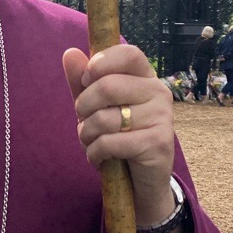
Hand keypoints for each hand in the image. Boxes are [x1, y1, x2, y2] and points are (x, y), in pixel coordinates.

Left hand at [62, 45, 176, 225]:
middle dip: (83, 107)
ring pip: (106, 118)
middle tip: (84, 120)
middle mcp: (158, 92)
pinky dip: (94, 152)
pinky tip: (99, 157)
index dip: (101, 64)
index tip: (86, 80)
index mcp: (145, 76)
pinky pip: (111, 142)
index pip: (128, 53)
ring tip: (91, 141)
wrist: (139, 179)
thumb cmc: (116, 133)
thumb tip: (69, 53)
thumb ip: (82, 79)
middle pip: (108, 86)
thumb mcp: (94, 104)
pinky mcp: (159, 143)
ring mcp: (162, 117)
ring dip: (86, 134)